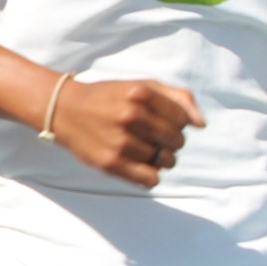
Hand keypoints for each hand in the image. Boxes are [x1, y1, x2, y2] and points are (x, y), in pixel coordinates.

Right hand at [47, 77, 204, 189]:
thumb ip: (177, 98)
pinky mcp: (110, 162)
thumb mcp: (141, 86)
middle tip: (150, 137)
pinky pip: (150, 179)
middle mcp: (131, 115)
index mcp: (140, 93)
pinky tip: (138, 164)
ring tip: (141, 149)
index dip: (176, 124)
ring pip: (166, 162)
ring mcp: (120, 140)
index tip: (160, 122)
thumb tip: (202, 124)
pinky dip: (150, 175)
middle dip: (170, 142)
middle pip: (177, 142)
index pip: (183, 120)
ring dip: (159, 159)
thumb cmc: (109, 98)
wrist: (64, 110)